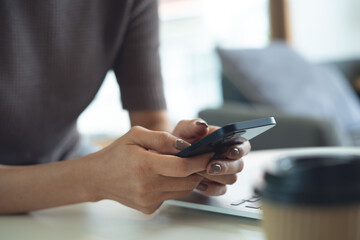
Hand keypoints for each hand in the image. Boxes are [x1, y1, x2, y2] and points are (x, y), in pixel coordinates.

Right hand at [87, 126, 211, 213]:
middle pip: (187, 181)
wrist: (97, 177)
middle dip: (198, 170)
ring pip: (183, 190)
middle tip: (201, 159)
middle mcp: (147, 186)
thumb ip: (162, 137)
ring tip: (182, 166)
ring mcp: (148, 200)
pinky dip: (174, 186)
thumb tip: (185, 145)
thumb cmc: (116, 154)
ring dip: (188, 178)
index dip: (200, 160)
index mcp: (144, 165)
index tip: (209, 154)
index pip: (182, 167)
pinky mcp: (149, 208)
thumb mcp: (136, 135)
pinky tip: (164, 177)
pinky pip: (171, 196)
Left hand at [172, 119, 250, 195]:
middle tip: (211, 166)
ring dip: (217, 177)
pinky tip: (199, 183)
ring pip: (231, 178)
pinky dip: (210, 188)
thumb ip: (193, 125)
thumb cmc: (182, 140)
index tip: (230, 152)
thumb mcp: (184, 130)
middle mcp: (228, 157)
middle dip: (226, 166)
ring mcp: (224, 173)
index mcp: (227, 141)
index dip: (240, 149)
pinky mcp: (217, 185)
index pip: (243, 145)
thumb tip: (202, 125)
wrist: (171, 157)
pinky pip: (220, 190)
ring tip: (200, 172)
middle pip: (239, 165)